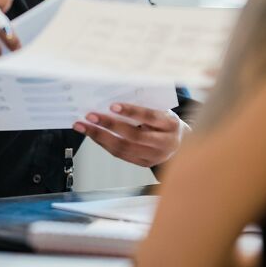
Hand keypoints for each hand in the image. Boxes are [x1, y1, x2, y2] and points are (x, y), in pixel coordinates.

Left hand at [73, 103, 189, 168]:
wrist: (181, 143)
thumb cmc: (165, 121)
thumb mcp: (162, 110)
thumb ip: (144, 106)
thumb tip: (114, 102)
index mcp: (170, 124)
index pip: (150, 117)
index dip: (132, 111)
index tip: (112, 105)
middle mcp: (165, 143)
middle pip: (134, 136)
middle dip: (109, 125)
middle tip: (90, 116)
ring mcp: (155, 156)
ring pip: (124, 148)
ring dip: (100, 137)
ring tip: (84, 127)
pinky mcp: (145, 164)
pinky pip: (121, 155)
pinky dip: (105, 144)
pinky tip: (93, 135)